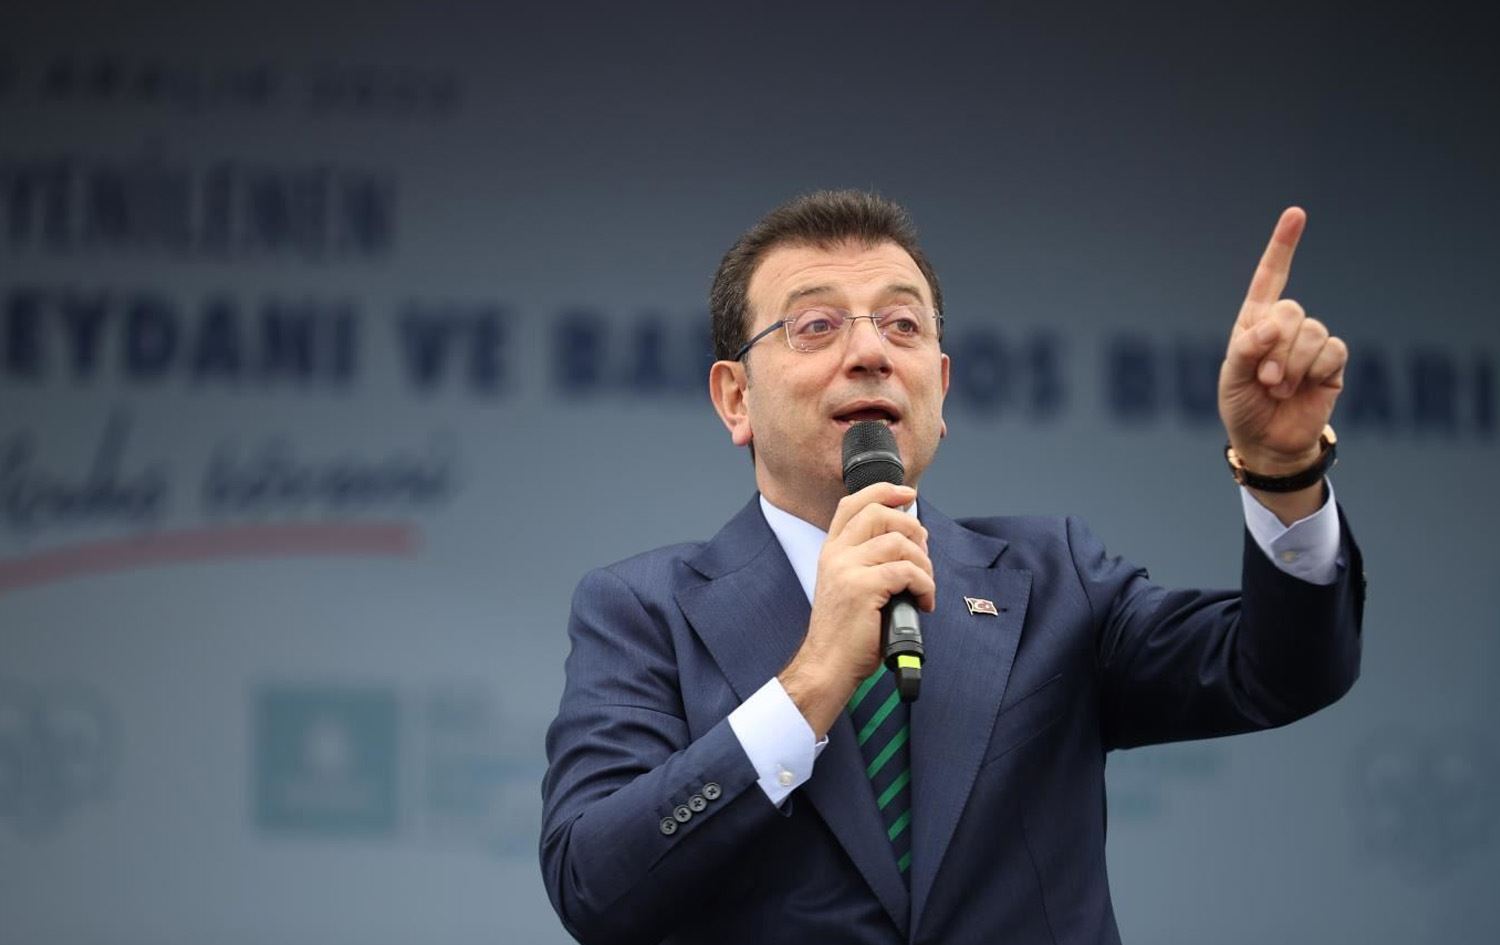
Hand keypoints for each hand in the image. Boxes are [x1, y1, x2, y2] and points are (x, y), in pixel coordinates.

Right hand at [778, 482, 933, 737]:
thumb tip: (909, 539)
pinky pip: (907, 572)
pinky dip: (924, 585)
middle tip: (923, 552)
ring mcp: (847, 569)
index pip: (853, 503)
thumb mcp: (849, 586)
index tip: (907, 494)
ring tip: (924, 586)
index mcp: (832, 551)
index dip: (883, 491)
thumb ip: (868, 560)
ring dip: (923, 563)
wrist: (828, 664)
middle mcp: (836, 554)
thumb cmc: (846, 632)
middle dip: (912, 527)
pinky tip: (923, 602)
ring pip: (899, 542)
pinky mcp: (862, 588)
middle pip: (880, 514)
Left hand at [1219, 208, 1347, 478]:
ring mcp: (1310, 344)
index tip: (1296, 214)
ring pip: (1312, 333)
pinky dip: (1314, 371)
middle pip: (1291, 311)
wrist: (1268, 442)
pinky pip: (1332, 351)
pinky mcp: (1331, 363)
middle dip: (1275, 349)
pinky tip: (1304, 388)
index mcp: (1255, 322)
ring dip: (1292, 366)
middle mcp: (1285, 327)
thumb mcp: (1232, 378)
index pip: (1270, 278)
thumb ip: (1247, 348)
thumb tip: (1273, 325)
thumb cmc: (1242, 407)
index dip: (1283, 246)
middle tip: (1265, 380)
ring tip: (1279, 389)